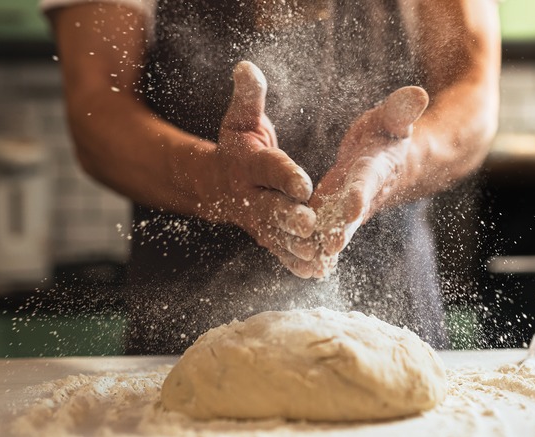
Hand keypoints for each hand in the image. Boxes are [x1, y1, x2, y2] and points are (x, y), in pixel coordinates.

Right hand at [195, 61, 317, 277]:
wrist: (216, 183)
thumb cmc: (237, 145)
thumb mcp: (241, 118)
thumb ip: (249, 97)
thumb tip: (246, 66)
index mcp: (249, 164)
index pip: (269, 168)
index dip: (285, 175)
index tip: (304, 183)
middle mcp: (251, 195)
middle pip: (271, 208)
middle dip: (290, 217)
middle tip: (311, 224)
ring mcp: (257, 220)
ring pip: (277, 235)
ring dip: (296, 247)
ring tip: (319, 254)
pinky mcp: (265, 236)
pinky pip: (279, 251)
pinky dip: (295, 262)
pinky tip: (315, 272)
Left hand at [307, 86, 429, 277]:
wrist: (393, 162)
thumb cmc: (388, 134)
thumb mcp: (393, 119)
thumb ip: (401, 110)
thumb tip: (419, 93)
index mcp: (376, 168)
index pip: (367, 181)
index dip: (360, 194)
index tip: (351, 207)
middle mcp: (364, 193)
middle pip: (352, 214)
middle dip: (342, 230)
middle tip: (329, 247)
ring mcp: (349, 207)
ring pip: (336, 228)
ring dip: (324, 245)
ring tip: (309, 262)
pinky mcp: (335, 214)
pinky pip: (325, 231)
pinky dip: (316, 247)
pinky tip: (301, 264)